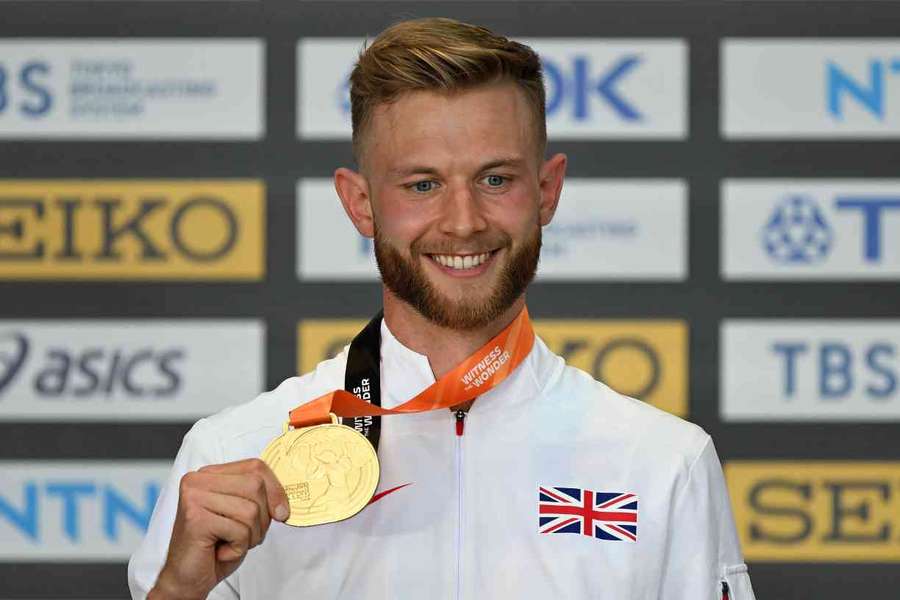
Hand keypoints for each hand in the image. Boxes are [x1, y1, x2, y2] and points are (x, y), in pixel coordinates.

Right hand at [149, 458, 289, 599]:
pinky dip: (238, 547)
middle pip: (255, 485)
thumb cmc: (216, 546)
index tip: (281, 512)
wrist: (188, 578)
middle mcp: (197, 480)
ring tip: (230, 543)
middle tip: (244, 535)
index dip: (275, 490)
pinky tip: (221, 551)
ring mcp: (193, 497)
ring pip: (250, 510)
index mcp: (210, 474)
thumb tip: (284, 500)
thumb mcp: (243, 514)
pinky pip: (239, 530)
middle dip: (261, 518)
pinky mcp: (195, 518)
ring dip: (249, 535)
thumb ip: (259, 496)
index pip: (255, 466)